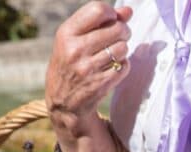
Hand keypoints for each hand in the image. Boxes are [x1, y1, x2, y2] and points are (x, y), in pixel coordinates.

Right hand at [46, 2, 132, 141]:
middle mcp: (75, 49)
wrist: (63, 102)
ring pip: (122, 48)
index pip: (98, 10)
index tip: (112, 20)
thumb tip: (128, 11)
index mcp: (66, 33)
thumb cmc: (70, 64)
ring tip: (114, 52)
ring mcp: (88, 68)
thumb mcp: (74, 40)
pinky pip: (124, 66)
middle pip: (117, 28)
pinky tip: (113, 66)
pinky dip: (123, 65)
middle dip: (123, 31)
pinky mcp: (100, 84)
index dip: (112, 13)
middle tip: (120, 36)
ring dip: (123, 49)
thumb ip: (99, 23)